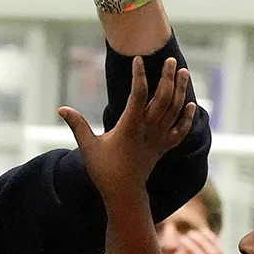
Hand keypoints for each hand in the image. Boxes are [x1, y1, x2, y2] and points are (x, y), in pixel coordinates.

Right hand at [58, 57, 196, 203]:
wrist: (124, 194)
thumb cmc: (104, 170)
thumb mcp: (87, 147)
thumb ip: (77, 125)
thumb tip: (61, 109)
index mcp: (130, 126)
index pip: (138, 94)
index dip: (139, 75)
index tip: (138, 60)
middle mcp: (148, 129)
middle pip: (163, 98)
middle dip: (168, 77)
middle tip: (171, 60)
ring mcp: (158, 138)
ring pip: (175, 110)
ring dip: (181, 90)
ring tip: (183, 72)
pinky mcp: (164, 148)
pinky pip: (180, 131)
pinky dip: (187, 118)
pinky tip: (192, 104)